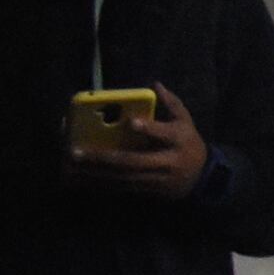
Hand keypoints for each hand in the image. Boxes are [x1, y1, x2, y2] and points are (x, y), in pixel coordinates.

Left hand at [67, 80, 209, 198]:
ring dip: (94, 173)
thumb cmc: (189, 144)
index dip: (149, 129)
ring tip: (71, 166)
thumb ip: (172, 104)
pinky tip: (81, 180)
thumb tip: (156, 85)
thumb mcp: (187, 122)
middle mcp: (166, 162)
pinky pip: (120, 187)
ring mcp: (156, 179)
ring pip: (122, 177)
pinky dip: (99, 184)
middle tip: (76, 152)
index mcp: (178, 141)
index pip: (165, 134)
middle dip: (103, 157)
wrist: (202, 178)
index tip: (132, 122)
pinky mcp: (147, 190)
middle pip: (133, 161)